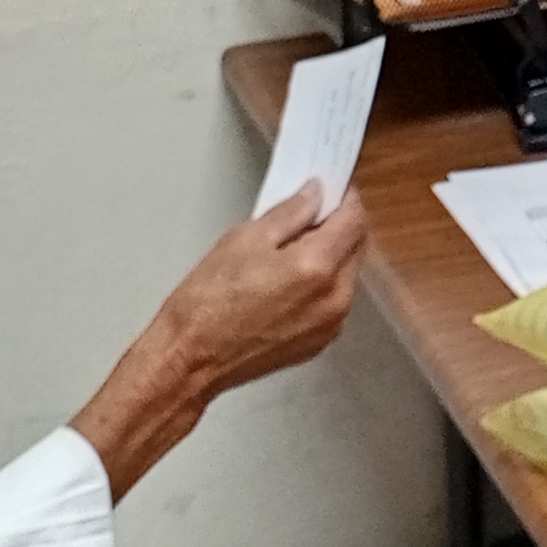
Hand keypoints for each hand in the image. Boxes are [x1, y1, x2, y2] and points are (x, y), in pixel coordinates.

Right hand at [73, 187, 372, 493]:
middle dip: (339, 225)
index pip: (354, 220)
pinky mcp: (318, 342)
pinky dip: (321, 285)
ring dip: (331, 256)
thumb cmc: (207, 304)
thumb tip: (314, 196)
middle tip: (311, 211)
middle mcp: (334, 298)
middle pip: (356, 248)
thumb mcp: (245, 238)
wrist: (191, 358)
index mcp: (318, 267)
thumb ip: (290, 212)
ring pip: (346, 276)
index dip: (345, 198)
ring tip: (292, 248)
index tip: (333, 187)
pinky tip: (289, 279)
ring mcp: (329, 325)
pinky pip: (332, 302)